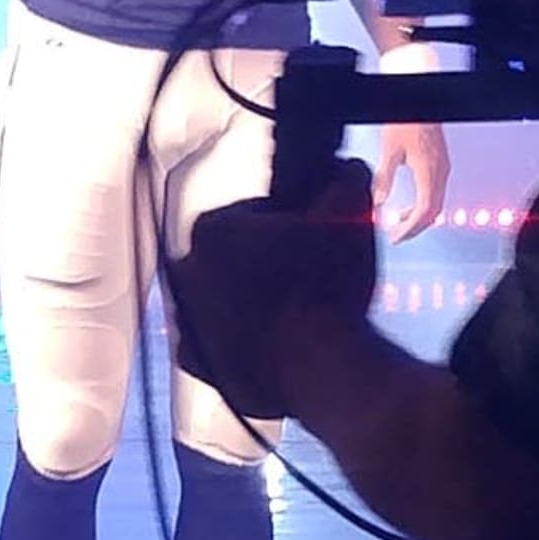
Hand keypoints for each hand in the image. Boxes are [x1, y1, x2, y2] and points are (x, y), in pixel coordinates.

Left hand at [168, 166, 379, 427]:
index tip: (313, 238)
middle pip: (234, 257)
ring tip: (298, 312)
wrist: (323, 369)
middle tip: (309, 275)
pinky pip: (219, 346)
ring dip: (252, 301)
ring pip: (224, 300)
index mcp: (212, 229)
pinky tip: (276, 344)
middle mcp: (187, 273)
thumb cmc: (330, 287)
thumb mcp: (352, 213)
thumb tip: (346, 170)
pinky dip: (242, 344)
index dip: (289, 223)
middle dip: (265, 262)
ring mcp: (190, 323)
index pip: (254, 213)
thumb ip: (345, 179)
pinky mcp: (200, 367)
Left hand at [373, 116, 447, 242]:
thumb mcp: (390, 150)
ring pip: (435, 204)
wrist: (421, 103)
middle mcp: (441, 171)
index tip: (397, 237)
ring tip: (399, 223)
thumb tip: (378, 200)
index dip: (411, 228)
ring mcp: (443, 168)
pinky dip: (422, 205)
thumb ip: (384, 178)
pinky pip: (435, 193)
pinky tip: (408, 206)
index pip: (425, 210)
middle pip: (433, 212)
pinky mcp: (440, 165)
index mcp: (429, 170)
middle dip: (415, 227)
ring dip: (418, 217)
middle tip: (397, 236)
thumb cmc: (408, 120)